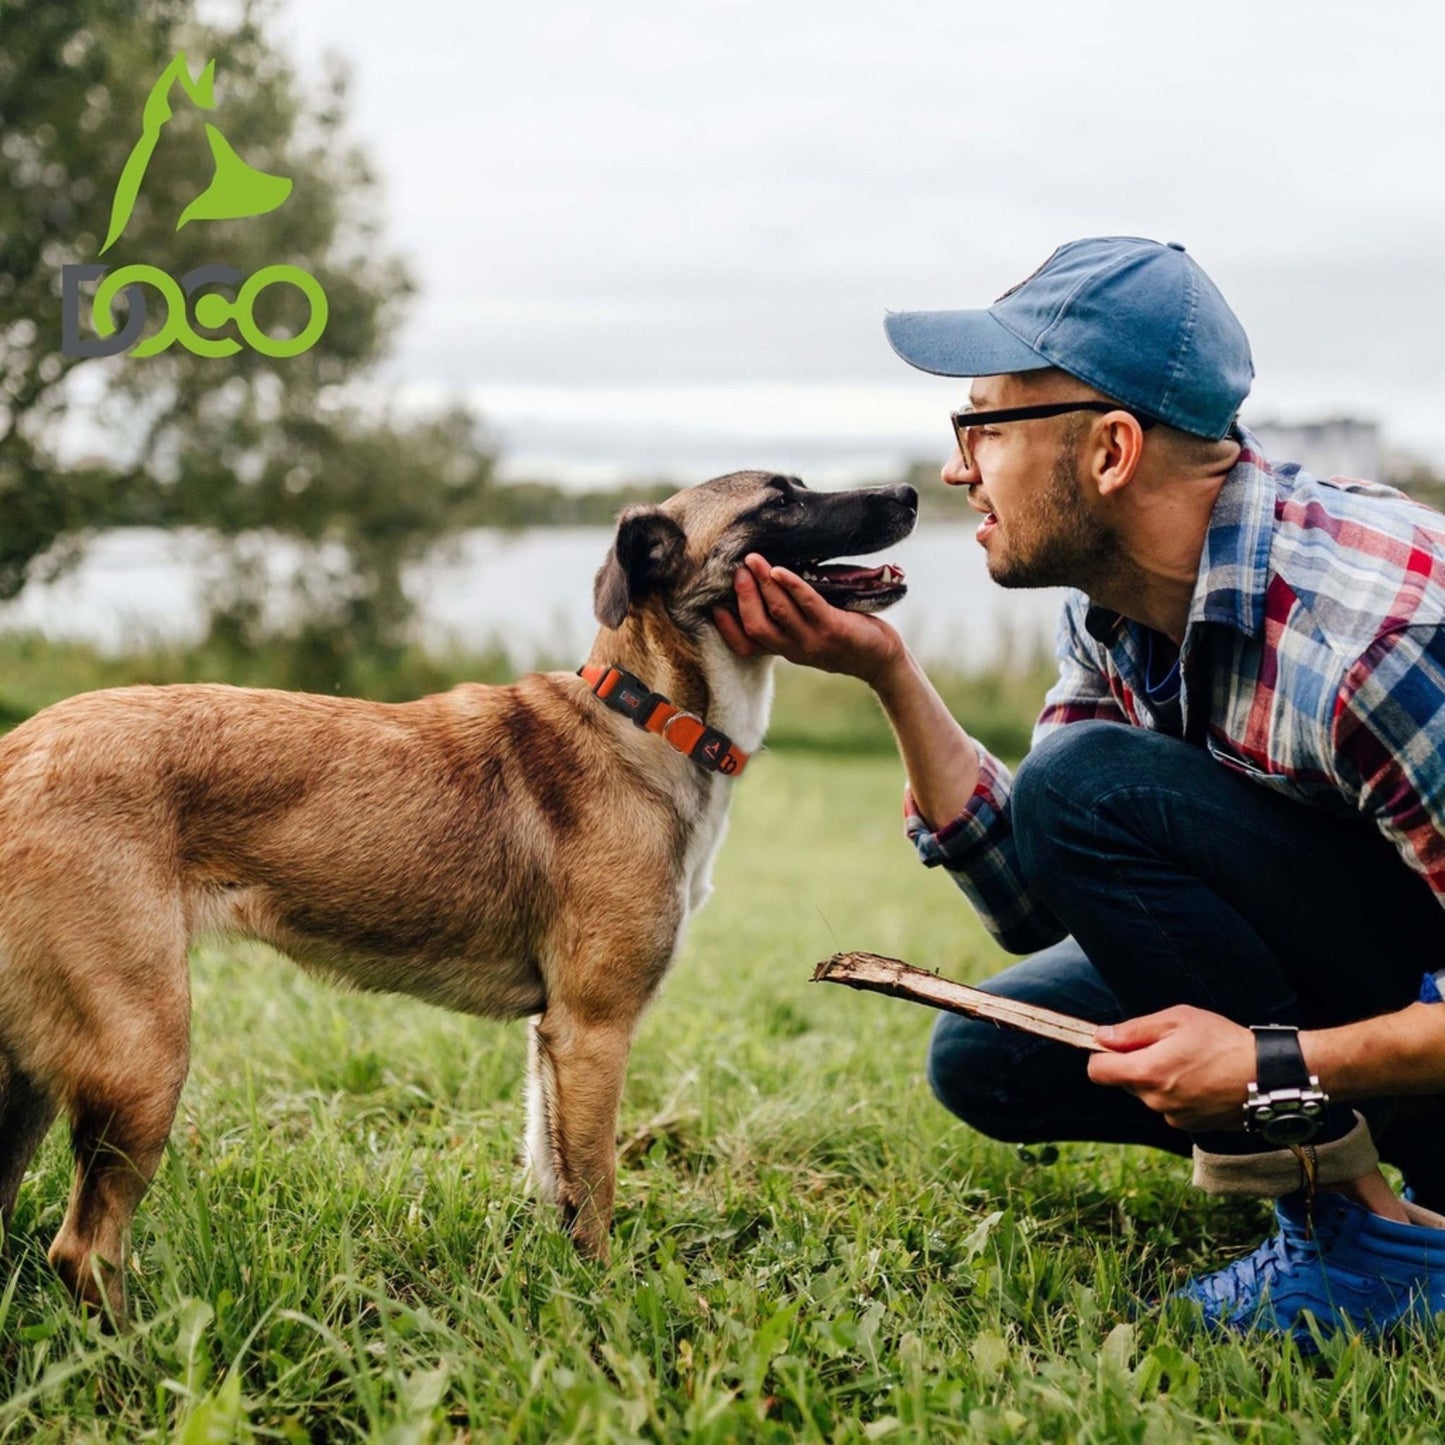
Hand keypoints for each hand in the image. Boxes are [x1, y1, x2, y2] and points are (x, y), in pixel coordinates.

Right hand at [711, 554, 905, 687]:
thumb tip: (767, 580)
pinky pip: (807, 605)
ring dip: (763, 584)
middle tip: (737, 569)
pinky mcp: (834, 630)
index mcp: (784, 650)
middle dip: (743, 596)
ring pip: (778, 613)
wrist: (881, 659)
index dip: (726, 627)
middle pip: (756, 626)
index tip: (713, 605)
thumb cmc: (843, 638)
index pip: (745, 645)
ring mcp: (813, 642)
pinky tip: (780, 570)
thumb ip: (789, 617)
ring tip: (753, 560)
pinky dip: (791, 586)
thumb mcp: (809, 634)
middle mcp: (794, 650)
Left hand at [1087, 1005, 1254, 1132]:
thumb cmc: (1223, 1042)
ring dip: (1158, 1079)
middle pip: (1124, 1082)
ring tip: (1189, 1062)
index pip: (1098, 1072)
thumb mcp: (1177, 1020)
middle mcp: (1156, 1101)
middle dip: (1135, 1064)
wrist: (1268, 1076)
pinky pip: (1170, 1106)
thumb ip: (1135, 1030)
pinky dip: (1177, 1093)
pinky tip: (1201, 1079)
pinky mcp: (1192, 1126)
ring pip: (1149, 1094)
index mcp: (1147, 1073)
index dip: (1101, 1055)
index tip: (1116, 1044)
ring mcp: (1174, 1117)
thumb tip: (1102, 1036)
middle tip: (1165, 1046)